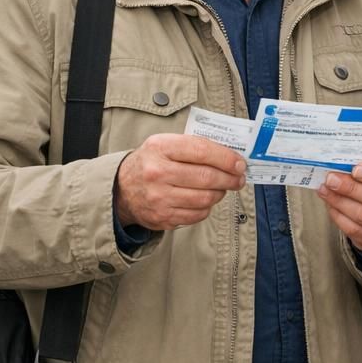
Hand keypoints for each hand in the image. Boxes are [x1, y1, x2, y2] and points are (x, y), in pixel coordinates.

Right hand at [114, 134, 245, 230]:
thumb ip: (193, 147)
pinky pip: (197, 214)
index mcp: (159, 147)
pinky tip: (205, 199)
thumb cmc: (150, 162)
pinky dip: (207, 207)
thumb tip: (230, 157)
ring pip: (205, 198)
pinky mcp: (163, 217)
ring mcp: (159, 198)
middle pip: (207, 177)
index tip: (240, 163)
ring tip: (222, 188)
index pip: (202, 151)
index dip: (226, 158)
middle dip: (230, 178)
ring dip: (220, 193)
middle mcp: (157, 172)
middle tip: (239, 179)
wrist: (121, 189)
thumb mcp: (164, 144)